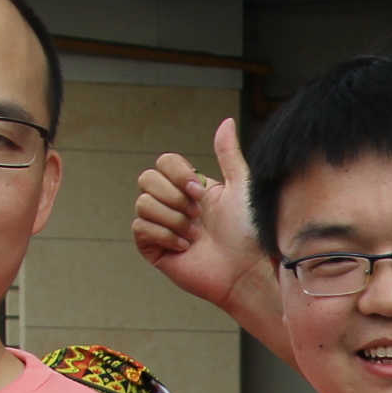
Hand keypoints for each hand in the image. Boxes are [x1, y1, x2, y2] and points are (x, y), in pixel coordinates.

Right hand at [130, 119, 270, 315]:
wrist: (249, 270)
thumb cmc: (252, 232)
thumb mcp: (242, 186)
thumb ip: (228, 154)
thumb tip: (225, 122)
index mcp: (192, 188)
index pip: (163, 163)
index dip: (176, 172)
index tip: (200, 189)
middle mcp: (175, 205)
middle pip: (146, 178)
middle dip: (173, 195)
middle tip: (197, 215)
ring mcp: (163, 228)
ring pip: (142, 203)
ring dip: (172, 217)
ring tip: (194, 235)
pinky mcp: (156, 250)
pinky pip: (140, 227)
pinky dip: (163, 234)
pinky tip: (185, 246)